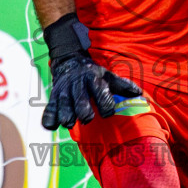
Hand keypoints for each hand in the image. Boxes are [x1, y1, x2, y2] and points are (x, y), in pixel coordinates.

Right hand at [40, 13, 143, 129]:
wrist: (68, 61)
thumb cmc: (92, 74)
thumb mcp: (107, 75)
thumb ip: (122, 85)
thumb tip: (139, 94)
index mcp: (93, 78)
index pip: (100, 90)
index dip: (104, 101)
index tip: (108, 113)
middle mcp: (78, 84)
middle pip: (80, 97)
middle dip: (83, 108)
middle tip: (87, 119)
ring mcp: (64, 91)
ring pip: (63, 103)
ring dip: (65, 113)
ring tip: (69, 122)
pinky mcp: (53, 97)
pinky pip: (49, 107)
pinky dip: (48, 116)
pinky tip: (51, 126)